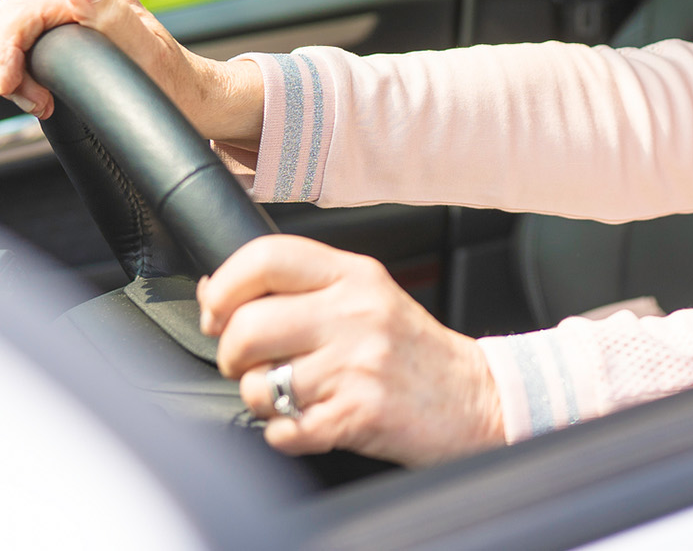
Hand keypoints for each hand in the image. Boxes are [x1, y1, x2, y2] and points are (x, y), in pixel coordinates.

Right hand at [0, 0, 262, 145]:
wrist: (197, 99)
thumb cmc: (179, 84)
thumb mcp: (148, 55)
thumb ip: (114, 18)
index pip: (23, 10)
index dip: (6, 50)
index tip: (11, 88)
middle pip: (9, 15)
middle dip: (5, 60)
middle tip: (34, 101)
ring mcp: (78, 11)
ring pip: (11, 25)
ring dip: (10, 63)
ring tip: (38, 99)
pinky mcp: (72, 30)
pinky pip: (24, 37)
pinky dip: (19, 64)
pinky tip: (39, 90)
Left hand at [199, 234, 504, 465]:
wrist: (477, 398)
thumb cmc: (413, 352)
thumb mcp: (368, 297)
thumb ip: (301, 289)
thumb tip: (215, 290)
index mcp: (355, 275)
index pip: (266, 258)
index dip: (224, 286)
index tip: (217, 311)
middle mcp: (356, 313)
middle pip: (248, 326)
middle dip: (233, 356)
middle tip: (249, 365)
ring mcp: (358, 364)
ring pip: (260, 385)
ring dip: (263, 401)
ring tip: (294, 396)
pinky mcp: (358, 413)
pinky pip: (282, 430)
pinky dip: (286, 435)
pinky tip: (312, 422)